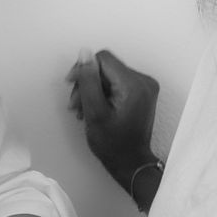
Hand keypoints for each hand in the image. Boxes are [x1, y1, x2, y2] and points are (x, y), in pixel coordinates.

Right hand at [67, 50, 159, 202]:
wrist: (130, 163)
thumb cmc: (112, 143)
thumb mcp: (94, 111)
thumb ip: (88, 80)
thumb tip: (84, 53)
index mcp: (134, 84)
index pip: (103, 59)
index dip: (83, 69)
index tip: (72, 85)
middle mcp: (144, 81)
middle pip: (106, 67)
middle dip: (88, 83)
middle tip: (76, 105)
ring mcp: (145, 87)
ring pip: (109, 75)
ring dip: (93, 89)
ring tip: (84, 110)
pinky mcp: (142, 92)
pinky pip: (117, 83)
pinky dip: (104, 93)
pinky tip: (95, 108)